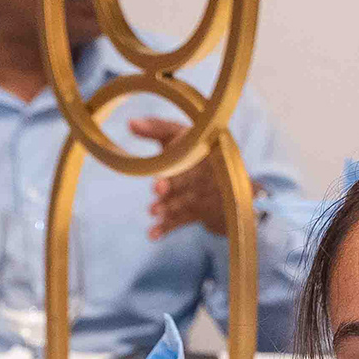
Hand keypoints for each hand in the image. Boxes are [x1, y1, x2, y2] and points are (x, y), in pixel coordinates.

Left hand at [127, 116, 235, 240]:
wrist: (229, 178)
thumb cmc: (194, 151)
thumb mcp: (180, 135)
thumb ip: (157, 128)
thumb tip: (129, 123)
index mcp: (206, 148)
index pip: (191, 152)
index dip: (176, 162)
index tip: (159, 175)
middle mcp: (210, 171)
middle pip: (190, 179)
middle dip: (174, 185)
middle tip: (157, 189)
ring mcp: (207, 194)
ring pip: (187, 201)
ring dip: (170, 207)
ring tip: (153, 211)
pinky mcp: (200, 212)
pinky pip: (183, 221)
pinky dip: (167, 228)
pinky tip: (152, 235)